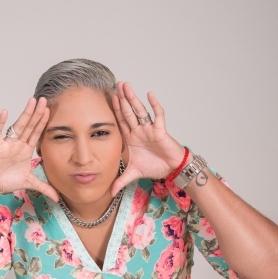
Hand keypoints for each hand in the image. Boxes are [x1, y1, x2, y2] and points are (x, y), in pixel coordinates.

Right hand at [0, 97, 58, 201]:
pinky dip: (0, 123)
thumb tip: (58, 197)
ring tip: (31, 102)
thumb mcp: (29, 183)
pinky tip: (5, 113)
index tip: (50, 110)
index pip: (36, 133)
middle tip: (44, 99)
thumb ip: (44, 187)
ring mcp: (7, 143)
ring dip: (24, 114)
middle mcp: (17, 143)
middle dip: (37, 113)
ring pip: (17, 126)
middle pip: (29, 126)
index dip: (43, 122)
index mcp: (26, 149)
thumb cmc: (6, 180)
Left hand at [110, 82, 186, 196]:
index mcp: (131, 138)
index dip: (114, 110)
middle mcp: (139, 130)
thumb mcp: (133, 174)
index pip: (120, 121)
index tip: (107, 98)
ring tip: (125, 85)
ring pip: (139, 110)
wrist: (170, 169)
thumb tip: (109, 193)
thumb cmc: (154, 167)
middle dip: (121, 99)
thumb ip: (120, 181)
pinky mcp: (160, 130)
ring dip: (132, 98)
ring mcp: (149, 129)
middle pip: (128, 112)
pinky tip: (149, 95)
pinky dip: (154, 106)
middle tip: (114, 84)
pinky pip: (157, 116)